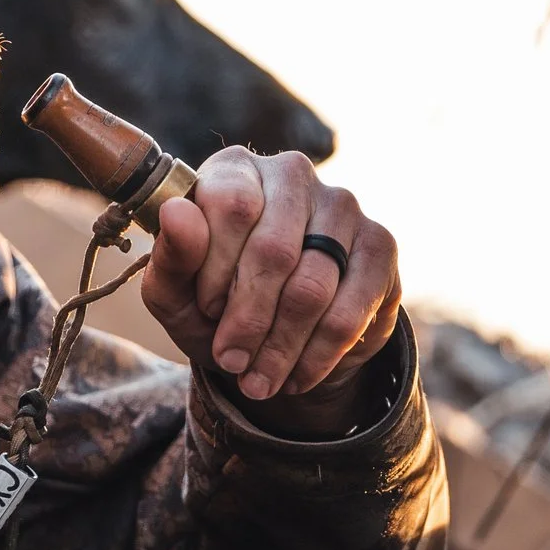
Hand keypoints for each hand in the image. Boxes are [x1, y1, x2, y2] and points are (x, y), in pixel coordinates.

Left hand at [138, 147, 401, 434]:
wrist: (276, 338)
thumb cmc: (216, 303)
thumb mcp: (178, 293)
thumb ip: (170, 258)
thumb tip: (177, 214)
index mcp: (234, 169)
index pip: (231, 205)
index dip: (216, 269)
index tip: (205, 311)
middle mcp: (292, 173)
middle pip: (274, 250)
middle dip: (248, 320)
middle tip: (231, 361)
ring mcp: (342, 205)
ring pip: (313, 286)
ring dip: (281, 347)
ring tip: (259, 380)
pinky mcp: (379, 243)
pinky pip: (351, 309)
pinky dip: (319, 354)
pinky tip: (298, 374)